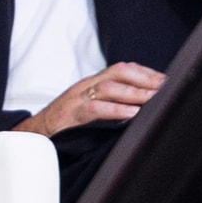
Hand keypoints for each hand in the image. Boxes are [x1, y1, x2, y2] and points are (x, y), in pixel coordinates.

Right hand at [16, 62, 164, 135]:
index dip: (146, 72)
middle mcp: (85, 86)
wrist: (33, 133)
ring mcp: (76, 99)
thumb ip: (110, 102)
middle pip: (118, 72)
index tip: (167, 81)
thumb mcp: (88, 106)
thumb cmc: (65, 123)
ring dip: (134, 92)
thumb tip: (144, 106)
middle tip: (166, 89)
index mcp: (91, 83)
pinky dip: (115, 110)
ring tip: (153, 99)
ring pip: (107, 87)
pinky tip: (132, 113)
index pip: (122, 69)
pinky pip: (93, 108)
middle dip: (144, 78)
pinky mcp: (70, 115)